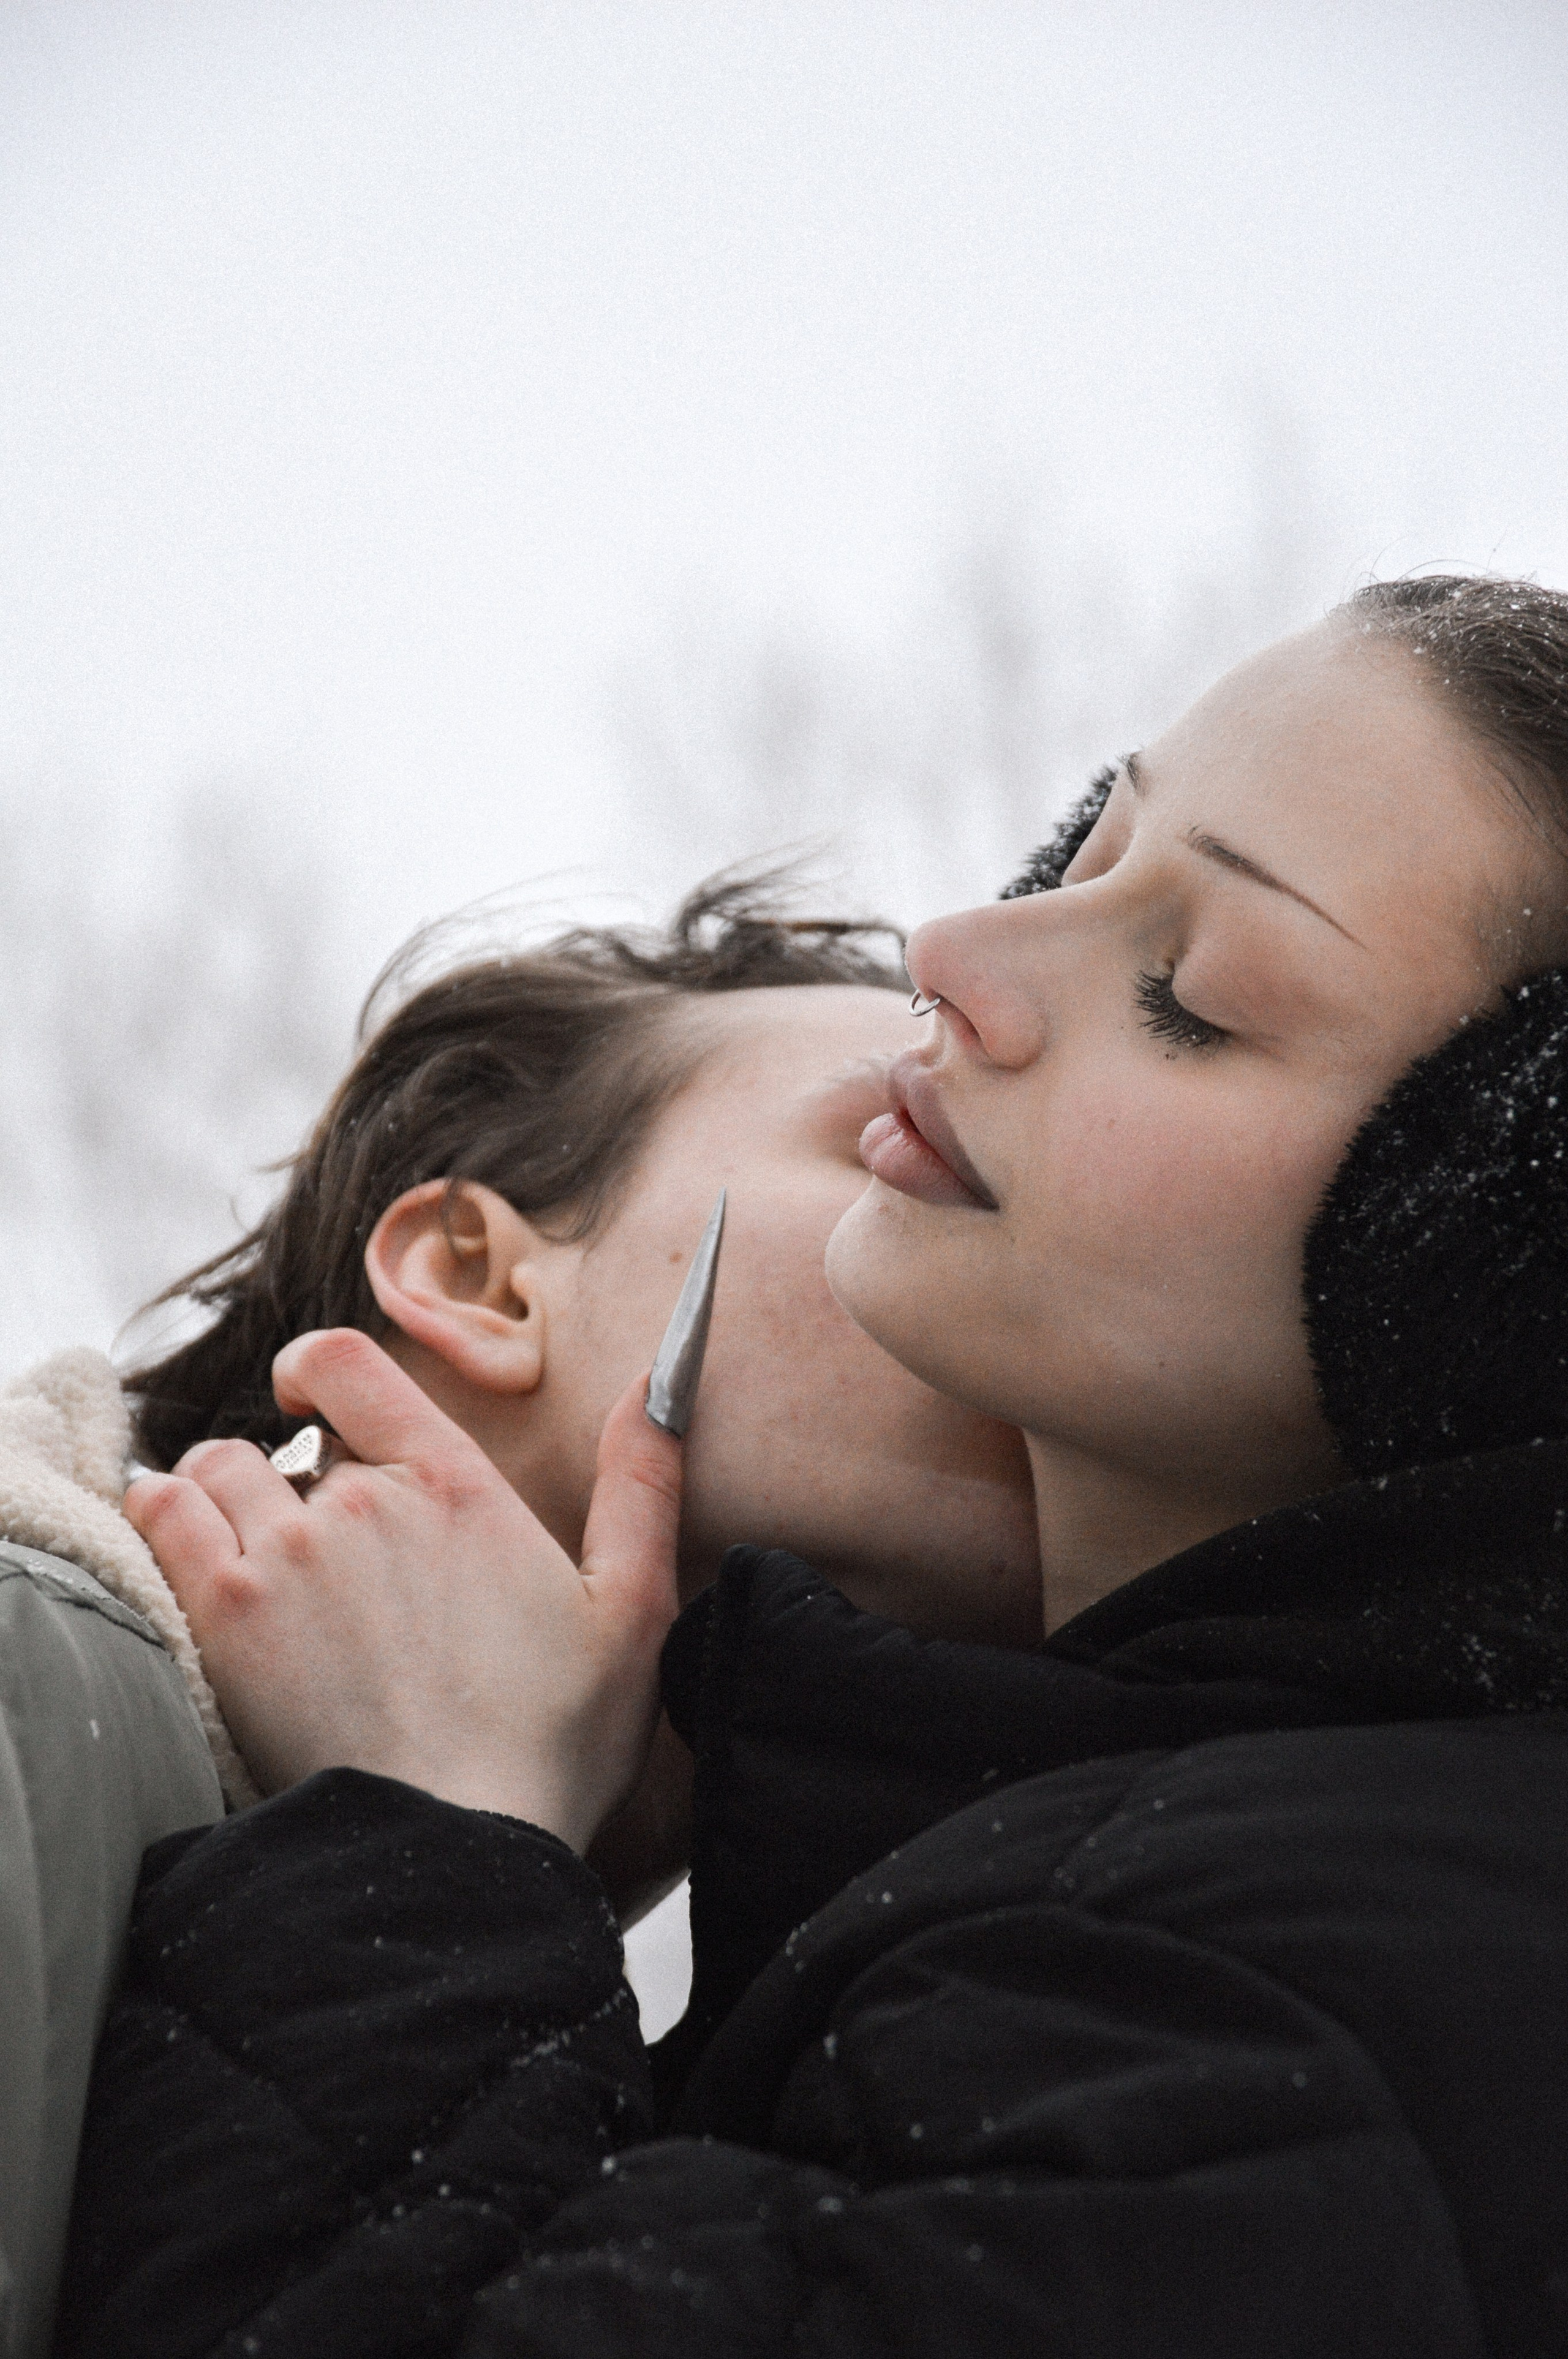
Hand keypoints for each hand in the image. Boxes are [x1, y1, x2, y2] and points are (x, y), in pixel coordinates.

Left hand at [123, 1330, 682, 1852]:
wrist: (455, 1845)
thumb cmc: (553, 1743)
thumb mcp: (633, 1608)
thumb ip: (641, 1483)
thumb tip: (654, 1385)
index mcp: (453, 1485)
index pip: (347, 1363)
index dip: (313, 1369)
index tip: (308, 1399)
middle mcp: (360, 1501)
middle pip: (281, 1446)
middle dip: (291, 1486)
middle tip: (322, 1564)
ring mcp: (285, 1554)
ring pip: (212, 1475)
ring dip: (222, 1502)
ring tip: (253, 1566)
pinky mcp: (224, 1616)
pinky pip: (159, 1517)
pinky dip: (162, 1523)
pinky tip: (189, 1566)